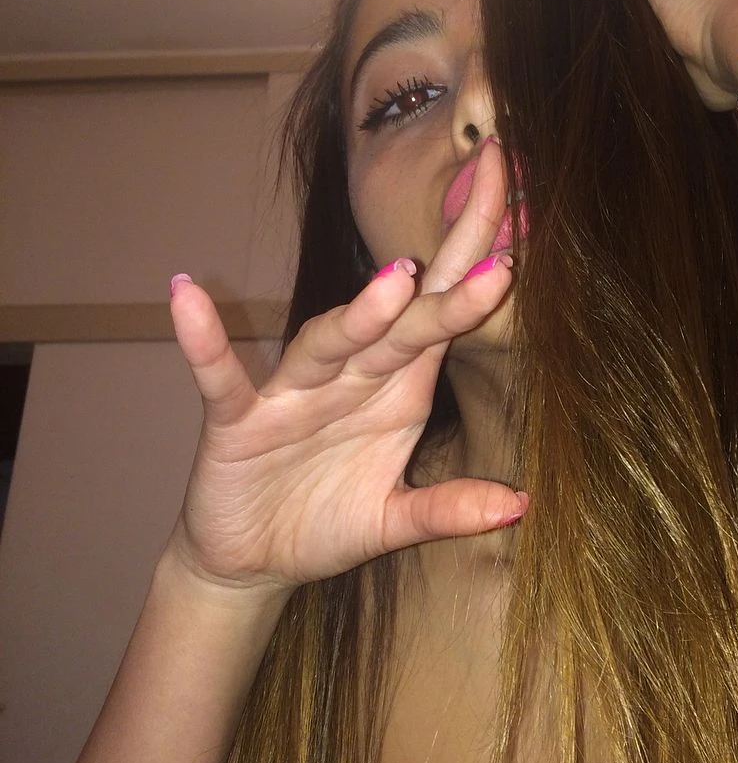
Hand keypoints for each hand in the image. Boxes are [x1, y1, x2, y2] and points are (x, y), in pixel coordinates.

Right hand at [166, 140, 524, 597]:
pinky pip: (222, 379)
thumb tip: (519, 507)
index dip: (481, 265)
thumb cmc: (323, 523)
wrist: (248, 563)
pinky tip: (188, 299)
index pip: (445, 318)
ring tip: (396, 279)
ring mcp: (292, 396)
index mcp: (398, 391)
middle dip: (448, 269)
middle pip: (403, 317)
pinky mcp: (237, 424)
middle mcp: (351, 380)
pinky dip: (205, 342)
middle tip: (491, 199)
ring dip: (360, 316)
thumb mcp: (391, 523)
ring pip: (330, 345)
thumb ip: (447, 511)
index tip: (524, 210)